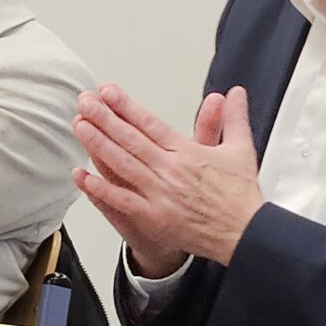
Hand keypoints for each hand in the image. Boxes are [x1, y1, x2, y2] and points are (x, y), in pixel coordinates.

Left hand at [72, 83, 264, 274]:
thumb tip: (234, 93)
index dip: (126, 106)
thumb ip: (233, 117)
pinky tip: (83, 177)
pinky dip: (100, 189)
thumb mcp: (241, 149)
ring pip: (122, 164)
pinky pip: (121, 200)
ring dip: (97, 144)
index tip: (108, 92)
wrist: (244, 233)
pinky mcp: (154, 217)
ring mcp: (159, 194)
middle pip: (130, 139)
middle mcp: (170, 170)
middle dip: (104, 118)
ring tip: (80, 126)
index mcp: (187, 152)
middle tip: (85, 101)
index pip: (150, 123)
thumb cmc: (239, 196)